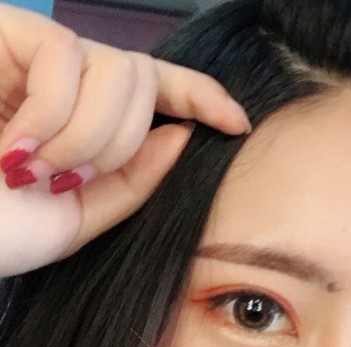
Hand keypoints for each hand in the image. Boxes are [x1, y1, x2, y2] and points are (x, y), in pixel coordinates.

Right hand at [0, 2, 251, 276]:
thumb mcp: (77, 218)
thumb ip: (132, 181)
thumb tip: (180, 137)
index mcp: (86, 126)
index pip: (154, 92)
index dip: (200, 97)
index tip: (237, 123)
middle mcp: (66, 86)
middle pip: (142, 79)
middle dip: (120, 140)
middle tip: (65, 177)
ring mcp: (35, 58)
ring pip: (115, 69)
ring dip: (87, 135)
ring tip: (34, 167)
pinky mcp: (5, 35)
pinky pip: (66, 59)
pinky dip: (52, 116)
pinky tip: (16, 145)